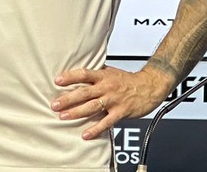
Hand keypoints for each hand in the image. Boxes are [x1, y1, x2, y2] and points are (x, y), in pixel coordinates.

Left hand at [52, 64, 172, 139]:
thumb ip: (97, 74)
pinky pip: (107, 122)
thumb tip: (80, 75)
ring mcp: (114, 100)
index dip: (70, 77)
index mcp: (104, 76)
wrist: (151, 85)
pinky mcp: (121, 111)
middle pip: (85, 92)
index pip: (84, 74)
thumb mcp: (112, 72)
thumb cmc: (130, 80)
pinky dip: (96, 129)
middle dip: (68, 99)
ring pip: (92, 106)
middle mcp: (107, 87)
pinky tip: (86, 134)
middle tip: (55, 104)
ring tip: (63, 117)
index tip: (57, 80)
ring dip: (77, 112)